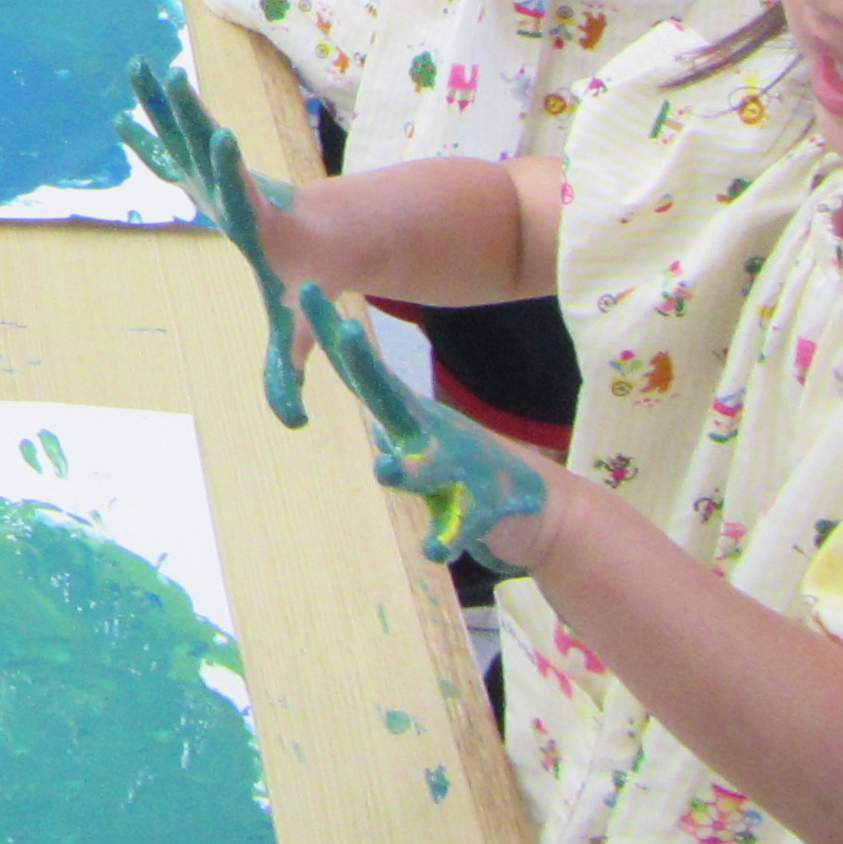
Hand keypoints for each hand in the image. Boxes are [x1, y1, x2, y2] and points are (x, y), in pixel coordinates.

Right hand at [118, 62, 310, 427]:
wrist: (332, 236)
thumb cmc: (311, 283)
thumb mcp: (302, 325)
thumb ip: (291, 366)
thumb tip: (292, 422)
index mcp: (262, 224)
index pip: (243, 194)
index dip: (230, 168)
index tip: (223, 133)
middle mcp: (240, 188)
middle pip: (210, 148)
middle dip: (187, 114)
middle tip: (169, 79)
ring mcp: (225, 176)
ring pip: (191, 134)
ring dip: (163, 104)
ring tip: (140, 67)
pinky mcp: (210, 174)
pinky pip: (174, 149)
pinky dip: (150, 130)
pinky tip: (121, 113)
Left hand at [305, 285, 549, 572]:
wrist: (536, 510)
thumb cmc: (463, 472)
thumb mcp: (420, 442)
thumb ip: (389, 419)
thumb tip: (355, 388)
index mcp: (410, 419)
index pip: (364, 374)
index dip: (335, 337)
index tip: (306, 292)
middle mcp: (431, 434)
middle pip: (390, 397)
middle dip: (366, 365)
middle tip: (347, 330)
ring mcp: (459, 470)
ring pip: (426, 468)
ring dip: (405, 470)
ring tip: (385, 471)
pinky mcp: (482, 510)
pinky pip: (459, 527)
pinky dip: (445, 538)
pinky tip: (432, 550)